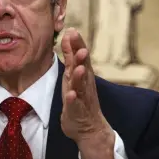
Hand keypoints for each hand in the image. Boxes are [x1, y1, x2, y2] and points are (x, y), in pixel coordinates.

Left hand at [60, 28, 114, 158]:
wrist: (89, 127)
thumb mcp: (73, 73)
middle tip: (80, 47)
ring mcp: (81, 98)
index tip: (72, 31)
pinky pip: (75, 105)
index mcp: (83, 74)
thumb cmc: (80, 97)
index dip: (77, 45)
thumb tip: (69, 34)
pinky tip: (71, 94)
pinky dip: (73, 99)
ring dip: (80, 77)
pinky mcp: (76, 111)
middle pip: (84, 68)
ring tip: (79, 68)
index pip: (80, 56)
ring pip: (81, 86)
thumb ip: (71, 55)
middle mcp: (84, 84)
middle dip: (81, 58)